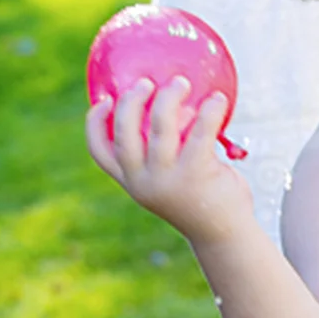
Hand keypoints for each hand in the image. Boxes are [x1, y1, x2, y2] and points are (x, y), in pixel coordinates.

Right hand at [86, 76, 253, 246]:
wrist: (224, 235)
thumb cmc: (199, 199)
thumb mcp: (168, 182)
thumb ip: (162, 155)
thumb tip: (171, 104)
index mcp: (132, 182)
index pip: (100, 153)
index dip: (95, 123)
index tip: (104, 99)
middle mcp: (143, 182)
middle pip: (125, 134)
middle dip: (131, 102)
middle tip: (147, 83)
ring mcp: (168, 179)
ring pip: (160, 127)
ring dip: (170, 98)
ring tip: (182, 82)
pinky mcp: (196, 173)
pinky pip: (200, 132)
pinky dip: (209, 111)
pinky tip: (218, 99)